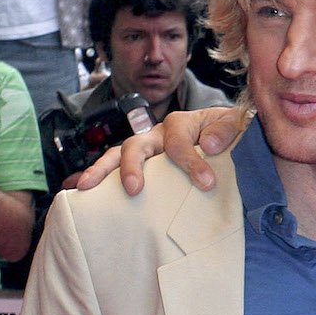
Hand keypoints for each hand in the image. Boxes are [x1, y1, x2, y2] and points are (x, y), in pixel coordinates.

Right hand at [77, 106, 245, 194]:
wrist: (225, 135)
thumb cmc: (226, 132)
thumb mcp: (234, 126)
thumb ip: (226, 130)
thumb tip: (208, 144)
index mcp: (181, 123)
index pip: (178, 141)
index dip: (191, 162)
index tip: (206, 183)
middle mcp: (158, 134)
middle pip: (136, 144)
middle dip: (133, 166)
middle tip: (135, 189)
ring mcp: (146, 149)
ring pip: (117, 155)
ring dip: (101, 170)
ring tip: (87, 187)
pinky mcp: (142, 164)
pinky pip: (114, 168)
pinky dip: (98, 177)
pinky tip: (82, 191)